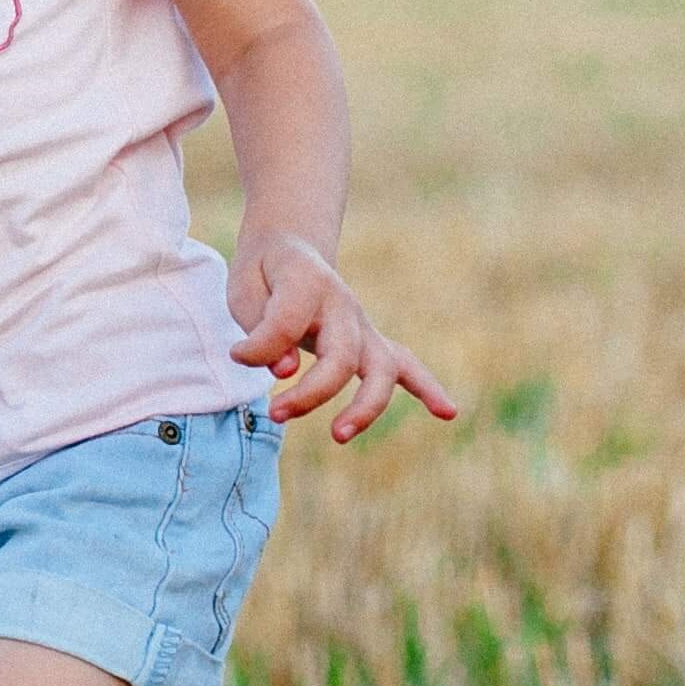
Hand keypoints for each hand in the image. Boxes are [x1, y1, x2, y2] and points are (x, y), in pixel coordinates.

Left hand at [227, 231, 458, 442]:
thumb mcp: (243, 291)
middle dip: (311, 393)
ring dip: (366, 406)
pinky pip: (406, 365)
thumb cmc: (262, 275)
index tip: (237, 355)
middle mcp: (342, 303)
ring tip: (339, 435)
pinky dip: (427, 388)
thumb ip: (261, 329)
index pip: (287, 322)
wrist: (287, 250)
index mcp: (306, 280)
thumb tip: (285, 370)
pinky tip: (447, 413)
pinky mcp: (371, 342)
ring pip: (382, 367)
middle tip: (275, 413)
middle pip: (342, 356)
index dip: (259, 346)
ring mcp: (362, 324)